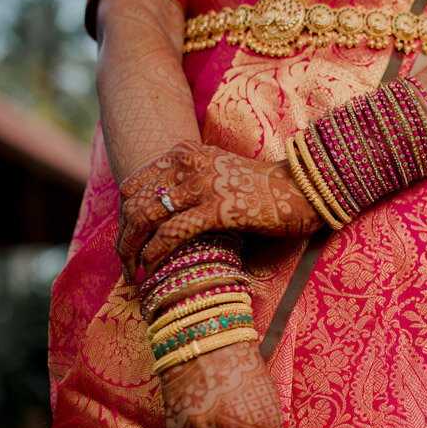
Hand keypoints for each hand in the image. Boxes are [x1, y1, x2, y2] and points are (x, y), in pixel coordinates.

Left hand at [116, 140, 321, 279]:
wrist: (303, 190)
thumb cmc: (262, 190)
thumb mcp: (217, 175)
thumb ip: (187, 185)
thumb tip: (161, 215)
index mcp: (184, 153)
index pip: (132, 185)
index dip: (123, 217)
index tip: (127, 243)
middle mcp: (190, 164)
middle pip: (134, 203)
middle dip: (123, 239)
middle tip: (125, 266)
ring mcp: (204, 185)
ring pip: (147, 218)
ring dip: (133, 250)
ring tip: (133, 273)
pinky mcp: (220, 209)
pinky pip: (173, 233)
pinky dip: (156, 253)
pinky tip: (153, 269)